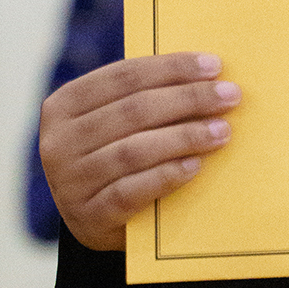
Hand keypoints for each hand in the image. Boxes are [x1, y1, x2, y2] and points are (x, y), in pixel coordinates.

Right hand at [38, 54, 240, 251]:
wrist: (97, 222)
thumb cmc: (115, 157)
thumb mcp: (116, 124)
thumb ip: (143, 97)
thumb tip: (206, 73)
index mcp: (63, 105)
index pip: (123, 76)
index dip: (171, 68)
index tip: (214, 65)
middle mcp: (59, 142)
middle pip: (132, 111)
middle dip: (188, 99)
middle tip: (230, 95)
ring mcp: (69, 182)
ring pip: (133, 150)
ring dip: (185, 137)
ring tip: (222, 131)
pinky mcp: (88, 216)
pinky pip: (131, 191)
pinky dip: (166, 175)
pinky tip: (195, 165)